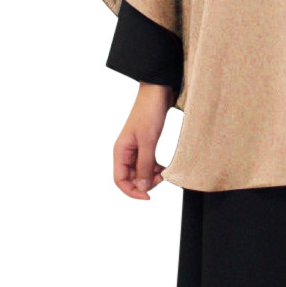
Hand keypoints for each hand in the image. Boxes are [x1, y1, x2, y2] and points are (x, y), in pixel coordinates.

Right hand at [113, 83, 175, 199]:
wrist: (158, 90)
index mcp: (121, 151)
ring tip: (165, 173)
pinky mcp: (146, 143)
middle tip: (162, 179)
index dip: (132, 191)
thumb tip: (142, 188)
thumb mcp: (148, 141)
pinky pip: (148, 162)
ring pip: (141, 171)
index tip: (148, 196)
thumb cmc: (150, 111)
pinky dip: (156, 167)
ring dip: (152, 176)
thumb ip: (145, 165)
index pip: (119, 180)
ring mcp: (136, 147)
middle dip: (145, 183)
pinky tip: (165, 167)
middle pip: (131, 177)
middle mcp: (126, 151)